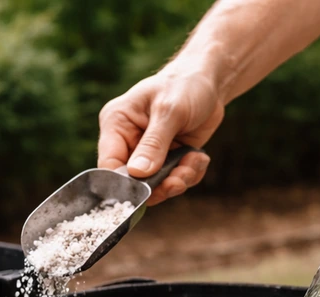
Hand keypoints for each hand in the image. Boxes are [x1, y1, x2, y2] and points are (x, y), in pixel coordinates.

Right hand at [98, 69, 220, 204]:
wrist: (209, 83)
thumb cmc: (184, 86)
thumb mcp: (169, 111)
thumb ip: (153, 143)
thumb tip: (137, 173)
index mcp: (116, 123)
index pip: (109, 163)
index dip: (124, 183)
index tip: (147, 190)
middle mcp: (128, 141)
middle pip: (134, 181)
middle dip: (160, 184)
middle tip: (179, 179)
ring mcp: (149, 153)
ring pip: (157, 186)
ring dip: (179, 180)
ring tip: (194, 162)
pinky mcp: (168, 160)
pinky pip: (175, 181)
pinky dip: (190, 174)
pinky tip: (198, 157)